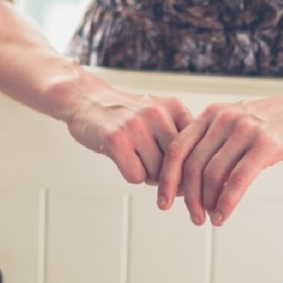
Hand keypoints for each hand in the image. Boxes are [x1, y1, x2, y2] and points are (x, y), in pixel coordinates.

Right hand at [61, 85, 192, 186]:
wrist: (86, 100)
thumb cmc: (126, 115)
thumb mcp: (159, 115)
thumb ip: (179, 138)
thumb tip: (193, 181)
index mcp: (174, 107)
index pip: (195, 148)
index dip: (191, 170)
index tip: (187, 183)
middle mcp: (157, 113)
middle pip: (177, 164)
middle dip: (170, 178)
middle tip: (158, 175)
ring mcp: (136, 125)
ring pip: (157, 173)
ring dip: (148, 176)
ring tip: (137, 160)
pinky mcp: (115, 138)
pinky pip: (136, 176)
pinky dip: (131, 175)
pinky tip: (123, 160)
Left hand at [156, 88, 282, 225]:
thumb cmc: (274, 122)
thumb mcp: (238, 124)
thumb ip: (215, 145)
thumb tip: (193, 183)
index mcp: (211, 115)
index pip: (177, 149)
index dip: (166, 179)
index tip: (163, 202)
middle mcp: (223, 119)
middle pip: (191, 165)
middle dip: (188, 198)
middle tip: (194, 217)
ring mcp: (244, 130)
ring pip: (212, 174)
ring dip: (207, 203)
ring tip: (210, 219)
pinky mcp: (266, 143)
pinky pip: (238, 179)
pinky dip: (226, 202)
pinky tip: (223, 215)